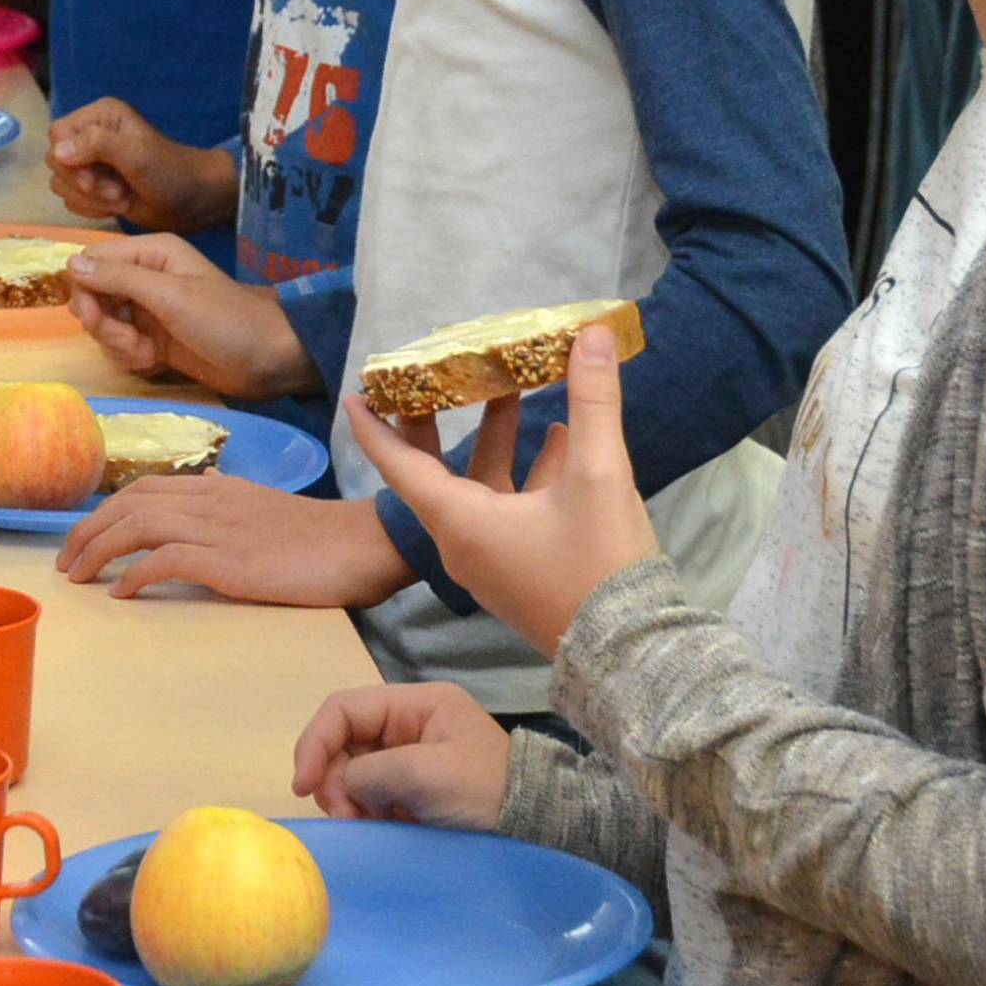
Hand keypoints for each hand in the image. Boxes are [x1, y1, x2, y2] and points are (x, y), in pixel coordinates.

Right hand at [49, 98, 237, 231]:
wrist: (192, 203)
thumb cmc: (170, 173)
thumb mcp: (136, 154)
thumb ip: (97, 145)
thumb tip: (59, 151)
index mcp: (100, 116)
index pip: (58, 134)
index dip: (72, 161)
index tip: (97, 177)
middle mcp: (90, 135)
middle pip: (55, 162)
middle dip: (86, 185)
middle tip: (119, 192)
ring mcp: (91, 162)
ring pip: (61, 184)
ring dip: (91, 199)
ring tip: (123, 198)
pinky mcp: (93, 186)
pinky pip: (70, 200)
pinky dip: (93, 208)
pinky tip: (118, 206)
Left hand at [57, 477, 412, 604]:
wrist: (366, 543)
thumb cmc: (322, 533)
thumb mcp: (267, 501)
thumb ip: (230, 492)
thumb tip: (201, 479)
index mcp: (220, 487)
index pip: (144, 488)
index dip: (104, 511)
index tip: (83, 538)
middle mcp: (212, 500)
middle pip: (128, 503)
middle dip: (87, 531)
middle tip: (65, 564)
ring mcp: (220, 529)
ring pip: (138, 526)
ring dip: (99, 551)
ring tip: (80, 578)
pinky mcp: (231, 561)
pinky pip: (166, 560)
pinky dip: (136, 574)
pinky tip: (123, 593)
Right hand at [66, 231, 320, 398]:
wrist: (268, 360)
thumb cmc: (225, 320)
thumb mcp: (170, 295)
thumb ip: (120, 278)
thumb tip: (70, 263)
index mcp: (151, 253)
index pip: (91, 262)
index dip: (85, 290)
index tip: (96, 317)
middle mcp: (145, 276)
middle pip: (92, 296)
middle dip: (102, 324)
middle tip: (130, 341)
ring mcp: (148, 309)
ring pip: (103, 324)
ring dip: (117, 344)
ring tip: (148, 353)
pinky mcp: (153, 338)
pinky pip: (119, 345)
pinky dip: (130, 356)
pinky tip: (154, 361)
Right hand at [291, 680, 507, 826]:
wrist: (530, 823)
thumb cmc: (483, 790)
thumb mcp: (427, 774)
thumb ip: (372, 771)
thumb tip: (340, 784)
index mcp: (416, 704)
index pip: (344, 708)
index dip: (315, 742)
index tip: (303, 786)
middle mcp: (407, 723)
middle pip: (342, 742)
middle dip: (334, 779)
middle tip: (346, 816)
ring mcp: (407, 756)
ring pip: (350, 771)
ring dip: (347, 799)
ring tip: (365, 823)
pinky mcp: (408, 787)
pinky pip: (367, 793)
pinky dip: (362, 811)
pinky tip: (377, 826)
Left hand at [342, 324, 659, 658]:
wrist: (630, 652)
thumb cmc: (599, 565)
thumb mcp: (599, 476)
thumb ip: (593, 401)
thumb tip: (589, 333)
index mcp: (461, 523)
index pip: (401, 467)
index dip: (376, 428)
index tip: (356, 394)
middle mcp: (464, 544)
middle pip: (438, 471)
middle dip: (444, 420)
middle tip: (439, 374)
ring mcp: (492, 561)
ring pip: (480, 488)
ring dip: (498, 439)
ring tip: (516, 389)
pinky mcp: (522, 571)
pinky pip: (509, 511)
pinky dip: (527, 472)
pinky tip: (563, 437)